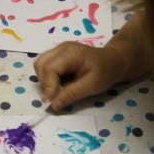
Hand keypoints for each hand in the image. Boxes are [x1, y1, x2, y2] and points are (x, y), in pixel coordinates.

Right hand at [34, 12, 151, 110]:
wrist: (113, 61)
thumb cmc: (105, 72)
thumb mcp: (91, 86)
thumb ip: (71, 94)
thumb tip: (53, 105)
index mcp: (70, 53)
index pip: (49, 68)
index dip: (48, 86)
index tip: (51, 102)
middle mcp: (61, 48)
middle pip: (40, 65)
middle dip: (45, 83)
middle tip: (56, 95)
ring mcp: (58, 50)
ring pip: (40, 65)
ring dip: (44, 80)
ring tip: (59, 89)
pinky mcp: (57, 55)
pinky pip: (45, 66)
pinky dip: (48, 77)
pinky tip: (60, 82)